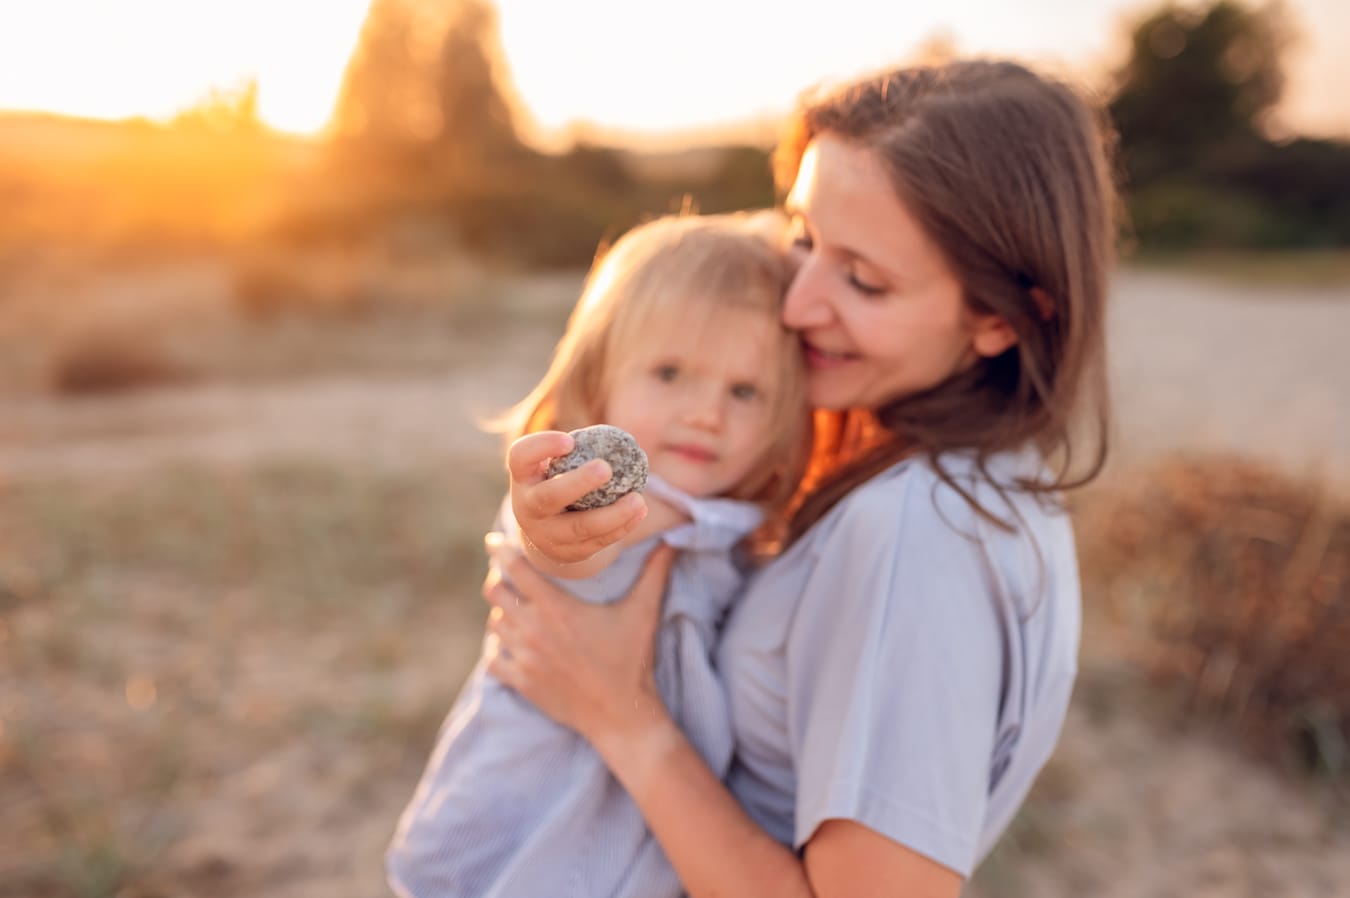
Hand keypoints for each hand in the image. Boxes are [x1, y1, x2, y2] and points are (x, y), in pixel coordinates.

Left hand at [482, 531, 675, 747]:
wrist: (620, 715)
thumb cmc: (631, 661)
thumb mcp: (644, 612)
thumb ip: (655, 573)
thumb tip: (672, 541)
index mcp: (556, 609)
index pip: (514, 569)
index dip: (500, 550)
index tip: (494, 541)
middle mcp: (533, 630)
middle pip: (494, 592)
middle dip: (498, 578)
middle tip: (508, 575)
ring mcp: (524, 658)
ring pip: (494, 623)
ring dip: (500, 611)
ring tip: (514, 606)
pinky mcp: (521, 683)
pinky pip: (493, 659)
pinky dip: (497, 647)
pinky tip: (509, 643)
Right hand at [508, 431, 647, 564]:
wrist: (545, 531)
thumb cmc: (557, 481)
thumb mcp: (555, 464)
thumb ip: (576, 451)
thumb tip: (620, 435)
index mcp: (524, 477)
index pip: (521, 456)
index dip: (542, 446)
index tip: (570, 440)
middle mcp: (527, 507)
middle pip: (548, 497)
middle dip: (578, 483)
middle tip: (605, 468)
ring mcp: (545, 534)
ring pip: (580, 527)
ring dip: (613, 514)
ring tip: (638, 499)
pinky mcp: (568, 553)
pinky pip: (598, 542)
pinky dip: (622, 527)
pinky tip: (639, 512)